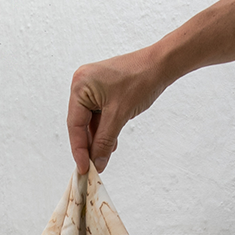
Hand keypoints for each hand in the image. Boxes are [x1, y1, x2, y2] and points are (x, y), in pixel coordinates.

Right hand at [67, 45, 166, 174]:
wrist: (160, 66)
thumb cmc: (140, 81)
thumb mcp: (119, 116)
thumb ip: (104, 141)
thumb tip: (96, 163)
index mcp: (80, 85)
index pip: (74, 124)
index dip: (79, 149)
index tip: (84, 169)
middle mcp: (82, 85)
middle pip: (80, 124)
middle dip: (89, 145)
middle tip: (94, 166)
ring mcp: (92, 88)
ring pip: (90, 122)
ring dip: (98, 139)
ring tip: (105, 155)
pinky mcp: (102, 91)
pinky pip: (99, 116)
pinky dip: (105, 130)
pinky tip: (111, 143)